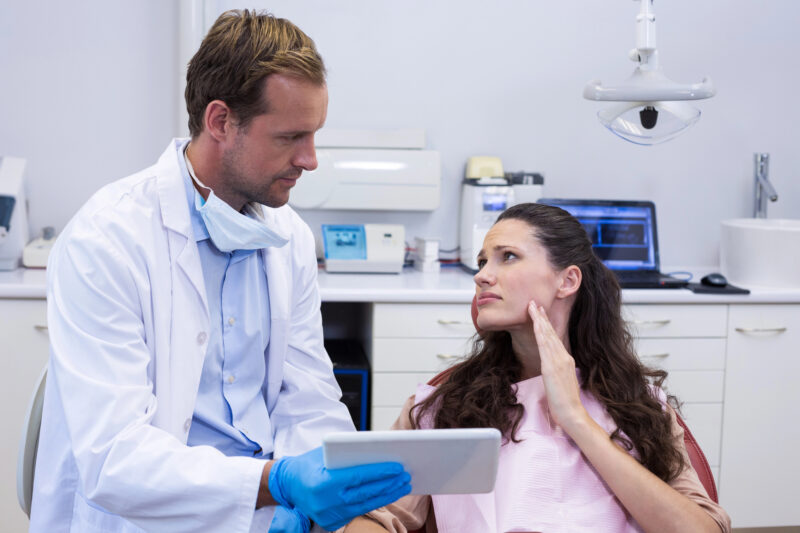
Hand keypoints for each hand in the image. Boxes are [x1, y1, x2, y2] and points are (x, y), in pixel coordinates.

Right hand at [268, 446, 410, 530]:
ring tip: (403, 485)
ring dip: (387, 496)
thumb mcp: (324, 454)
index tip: (398, 468)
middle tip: (406, 476)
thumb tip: (378, 452)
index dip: (381, 473)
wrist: (286, 485)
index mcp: (324, 483)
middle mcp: (327, 502)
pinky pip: (358, 512)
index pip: (359, 477)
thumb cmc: (307, 464)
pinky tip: (387, 494)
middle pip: (366, 494)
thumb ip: (347, 455)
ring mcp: (329, 516)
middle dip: (389, 485)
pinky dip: (374, 503)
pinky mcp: (331, 523)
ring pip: (365, 505)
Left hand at [528, 300, 587, 432]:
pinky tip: (535, 324)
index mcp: (566, 360)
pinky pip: (544, 346)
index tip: (540, 313)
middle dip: (541, 317)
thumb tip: (549, 367)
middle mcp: (563, 357)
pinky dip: (540, 332)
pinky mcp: (552, 367)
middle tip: (534, 303)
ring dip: (539, 320)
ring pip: (547, 335)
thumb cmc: (566, 401)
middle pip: (551, 333)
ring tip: (532, 307)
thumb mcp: (560, 382)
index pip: (554, 338)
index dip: (546, 325)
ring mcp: (558, 361)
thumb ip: (556, 371)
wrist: (571, 412)